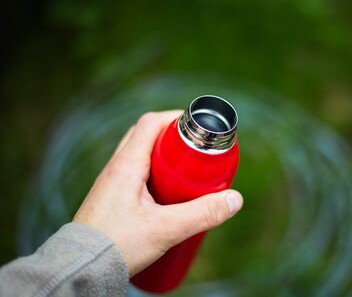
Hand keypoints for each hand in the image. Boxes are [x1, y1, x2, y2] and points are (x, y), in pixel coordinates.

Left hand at [73, 111, 242, 276]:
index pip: (149, 124)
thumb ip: (202, 214)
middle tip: (194, 153)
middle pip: (145, 137)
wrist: (81, 269)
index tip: (195, 126)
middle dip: (172, 139)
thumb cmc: (116, 246)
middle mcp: (115, 169)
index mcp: (126, 165)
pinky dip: (154, 176)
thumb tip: (234, 200)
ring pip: (140, 157)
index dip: (173, 119)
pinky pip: (135, 175)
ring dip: (163, 159)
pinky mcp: (112, 199)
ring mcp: (112, 184)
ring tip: (184, 175)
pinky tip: (166, 196)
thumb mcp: (165, 229)